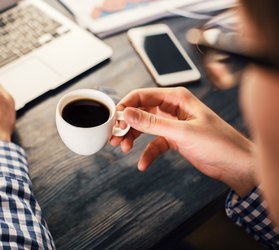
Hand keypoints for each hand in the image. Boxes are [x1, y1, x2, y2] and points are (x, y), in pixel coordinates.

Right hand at [110, 87, 255, 195]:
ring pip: (145, 127)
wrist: (237, 165)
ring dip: (133, 138)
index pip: (143, 95)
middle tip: (115, 136)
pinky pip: (154, 144)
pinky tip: (143, 163)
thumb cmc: (220, 142)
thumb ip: (152, 123)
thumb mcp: (182, 132)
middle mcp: (173, 109)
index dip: (126, 105)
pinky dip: (147, 153)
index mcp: (177, 98)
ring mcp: (173, 124)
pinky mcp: (174, 139)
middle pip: (141, 111)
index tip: (115, 119)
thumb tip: (128, 113)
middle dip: (127, 124)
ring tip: (124, 148)